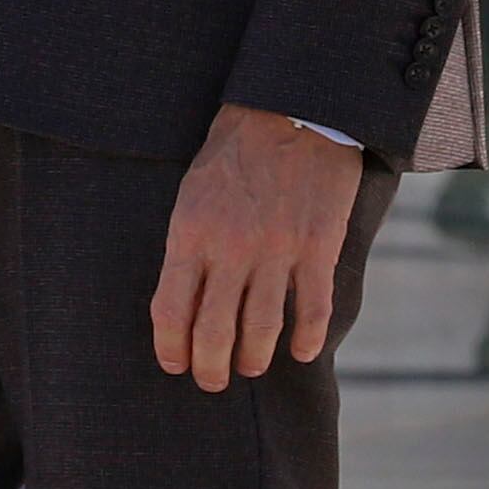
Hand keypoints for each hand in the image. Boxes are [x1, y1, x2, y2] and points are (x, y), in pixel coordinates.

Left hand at [151, 104, 367, 391]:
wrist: (292, 108)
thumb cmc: (234, 153)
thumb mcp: (192, 194)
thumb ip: (188, 246)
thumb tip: (183, 302)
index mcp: (190, 233)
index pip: (171, 312)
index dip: (171, 350)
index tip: (176, 364)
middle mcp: (231, 248)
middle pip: (213, 333)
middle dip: (210, 368)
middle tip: (213, 380)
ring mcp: (276, 249)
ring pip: (261, 330)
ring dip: (253, 359)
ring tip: (251, 366)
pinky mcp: (317, 245)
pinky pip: (312, 308)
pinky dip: (307, 338)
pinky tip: (302, 352)